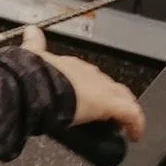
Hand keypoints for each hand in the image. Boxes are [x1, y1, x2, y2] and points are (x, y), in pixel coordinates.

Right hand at [20, 28, 144, 141]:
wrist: (42, 85)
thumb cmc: (36, 77)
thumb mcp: (33, 56)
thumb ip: (34, 44)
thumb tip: (30, 30)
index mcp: (72, 65)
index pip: (90, 75)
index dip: (94, 86)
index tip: (92, 98)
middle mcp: (90, 74)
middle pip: (109, 86)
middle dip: (112, 99)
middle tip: (112, 116)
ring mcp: (102, 88)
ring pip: (121, 97)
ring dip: (123, 109)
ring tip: (122, 125)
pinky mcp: (111, 103)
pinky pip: (131, 114)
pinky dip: (135, 124)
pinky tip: (134, 135)